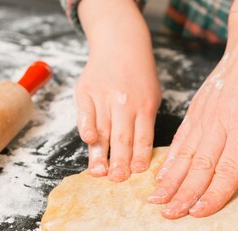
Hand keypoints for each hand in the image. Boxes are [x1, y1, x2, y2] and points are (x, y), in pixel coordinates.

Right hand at [75, 1, 160, 180]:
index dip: (139, 156)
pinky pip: (85, 113)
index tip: (135, 173)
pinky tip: (87, 140)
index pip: (143, 136)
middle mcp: (125, 102)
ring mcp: (104, 96)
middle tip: (117, 180)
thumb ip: (145, 123)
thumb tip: (138, 155)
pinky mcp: (86, 91)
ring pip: (102, 129)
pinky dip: (86, 126)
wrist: (120, 44)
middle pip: (123, 137)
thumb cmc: (139, 77)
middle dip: (120, 161)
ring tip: (99, 172)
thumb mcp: (152, 96)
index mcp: (145, 105)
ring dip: (100, 153)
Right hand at [148, 17, 237, 218]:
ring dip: (170, 180)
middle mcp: (220, 124)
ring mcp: (205, 117)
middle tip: (169, 216)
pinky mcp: (197, 110)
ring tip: (156, 200)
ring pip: (185, 155)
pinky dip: (170, 159)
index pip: (228, 170)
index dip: (212, 195)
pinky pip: (181, 139)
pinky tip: (161, 174)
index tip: (197, 213)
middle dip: (183, 195)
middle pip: (200, 168)